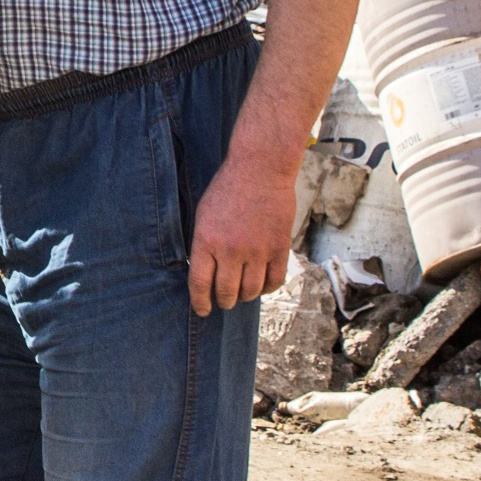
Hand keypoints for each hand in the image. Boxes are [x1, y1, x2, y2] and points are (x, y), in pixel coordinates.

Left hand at [187, 145, 295, 316]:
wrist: (260, 170)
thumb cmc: (227, 190)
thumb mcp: (204, 215)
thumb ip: (204, 245)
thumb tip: (206, 275)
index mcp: (206, 240)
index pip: (200, 284)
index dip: (200, 302)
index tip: (203, 310)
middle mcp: (231, 250)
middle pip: (226, 292)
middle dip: (224, 301)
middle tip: (224, 301)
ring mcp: (257, 250)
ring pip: (251, 291)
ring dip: (245, 296)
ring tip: (242, 292)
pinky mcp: (279, 247)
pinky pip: (275, 281)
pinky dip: (267, 288)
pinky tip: (261, 284)